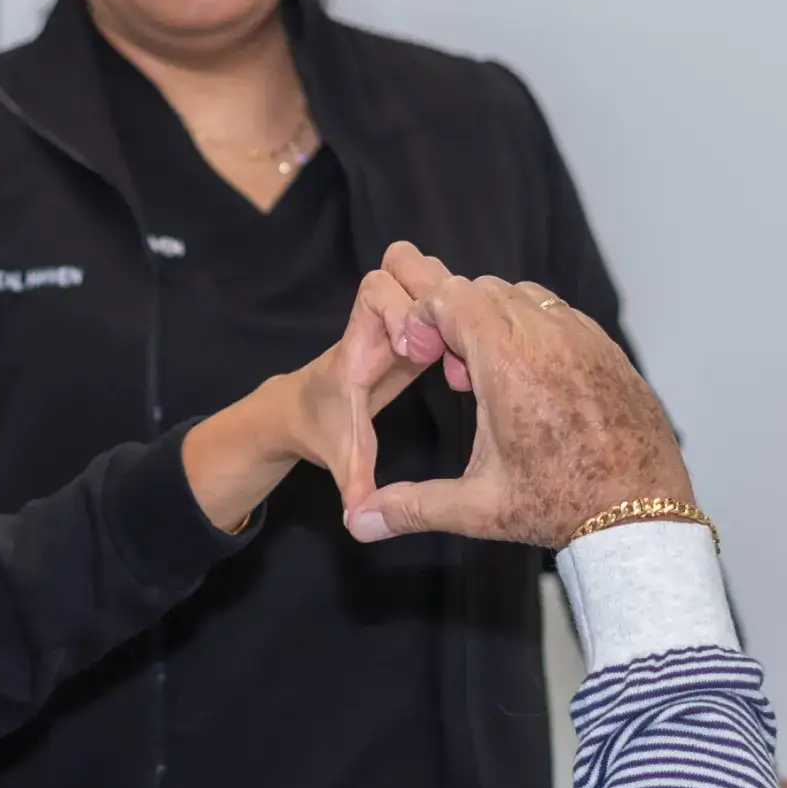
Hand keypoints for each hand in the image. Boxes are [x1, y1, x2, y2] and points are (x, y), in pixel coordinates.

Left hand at [183, 245, 442, 529]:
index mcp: (358, 347)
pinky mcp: (416, 329)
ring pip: (424, 275)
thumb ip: (353, 482)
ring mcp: (397, 322)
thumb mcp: (342, 455)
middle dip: (428, 290)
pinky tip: (482, 344)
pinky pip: (440, 299)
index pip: (372, 295)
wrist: (304, 410)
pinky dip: (460, 310)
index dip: (398, 311)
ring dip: (450, 297)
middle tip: (448, 336)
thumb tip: (358, 521)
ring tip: (470, 339)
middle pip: (399, 266)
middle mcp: (377, 324)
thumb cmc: (323, 428)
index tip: (416, 350)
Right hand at [345, 249, 693, 547]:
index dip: (425, 318)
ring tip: (495, 378)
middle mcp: (549, 339)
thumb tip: (358, 525)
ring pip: (526, 295)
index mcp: (510, 366)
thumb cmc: (561, 506)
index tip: (421, 354)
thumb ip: (411, 507)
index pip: (453, 297)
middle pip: (485, 289)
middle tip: (458, 376)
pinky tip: (533, 383)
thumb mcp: (477, 508)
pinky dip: (535, 331)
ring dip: (498, 321)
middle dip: (458, 318)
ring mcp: (585, 339)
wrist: (642, 515)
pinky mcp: (608, 349)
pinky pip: (562, 314)